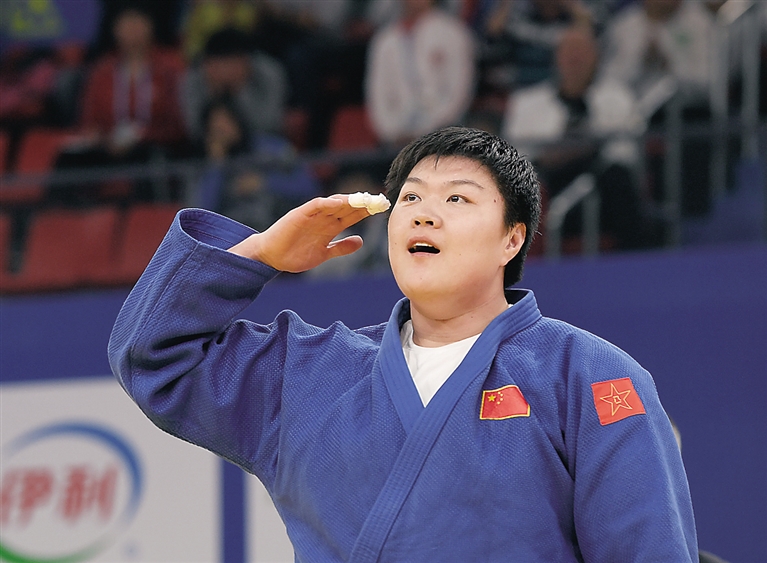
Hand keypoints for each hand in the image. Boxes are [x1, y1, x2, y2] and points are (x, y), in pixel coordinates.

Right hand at [227, 195, 371, 271]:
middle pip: (346, 207)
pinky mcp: (299, 215)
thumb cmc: (295, 254)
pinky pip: (315, 206)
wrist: (271, 257)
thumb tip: (360, 242)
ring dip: (348, 200)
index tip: (382, 208)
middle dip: (362, 203)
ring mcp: (312, 215)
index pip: (352, 215)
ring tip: (363, 198)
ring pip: (333, 203)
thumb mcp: (323, 253)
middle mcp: (323, 218)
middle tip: (379, 199)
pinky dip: (326, 203)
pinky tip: (338, 203)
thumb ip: (341, 248)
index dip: (366, 211)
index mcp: (330, 227)